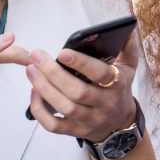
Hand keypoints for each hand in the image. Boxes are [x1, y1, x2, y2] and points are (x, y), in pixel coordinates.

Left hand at [25, 34, 139, 141]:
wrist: (120, 123)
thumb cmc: (119, 90)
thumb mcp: (129, 68)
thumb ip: (128, 48)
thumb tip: (129, 28)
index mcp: (117, 84)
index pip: (100, 74)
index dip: (81, 64)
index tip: (62, 52)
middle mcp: (105, 103)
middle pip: (77, 92)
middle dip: (53, 74)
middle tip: (36, 57)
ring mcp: (90, 119)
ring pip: (64, 107)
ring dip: (44, 89)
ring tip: (31, 70)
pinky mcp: (76, 131)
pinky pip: (54, 125)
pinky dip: (40, 111)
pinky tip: (33, 93)